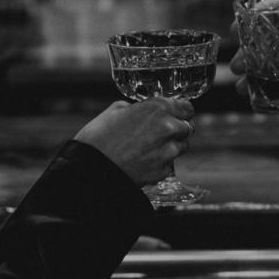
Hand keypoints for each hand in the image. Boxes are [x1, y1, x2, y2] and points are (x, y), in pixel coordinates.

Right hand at [73, 98, 194, 189]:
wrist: (90, 168)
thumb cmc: (97, 138)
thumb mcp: (115, 111)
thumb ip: (137, 108)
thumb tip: (142, 110)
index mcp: (157, 108)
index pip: (187, 107)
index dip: (180, 111)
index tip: (176, 114)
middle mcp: (168, 128)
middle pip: (187, 127)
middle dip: (177, 129)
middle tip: (161, 132)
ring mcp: (168, 151)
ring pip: (182, 146)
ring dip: (171, 146)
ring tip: (149, 147)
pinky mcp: (164, 170)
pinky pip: (170, 164)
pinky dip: (162, 162)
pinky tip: (144, 160)